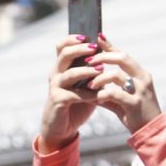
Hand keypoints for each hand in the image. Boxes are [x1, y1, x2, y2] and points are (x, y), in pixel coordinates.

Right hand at [38, 35, 103, 151]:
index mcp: (62, 67)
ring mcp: (55, 87)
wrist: (62, 128)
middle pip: (64, 55)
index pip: (62, 46)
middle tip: (94, 49)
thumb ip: (94, 70)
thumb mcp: (86, 84)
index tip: (87, 37)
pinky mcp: (57, 101)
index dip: (72, 39)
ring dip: (86, 71)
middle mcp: (56, 74)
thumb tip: (110, 53)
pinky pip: (73, 94)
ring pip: (69, 74)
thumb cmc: (76, 104)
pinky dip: (87, 94)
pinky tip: (97, 95)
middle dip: (80, 50)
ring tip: (100, 70)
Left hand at [76, 33, 161, 132]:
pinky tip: (96, 99)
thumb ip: (108, 88)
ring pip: (116, 75)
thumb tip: (89, 82)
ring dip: (99, 78)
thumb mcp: (122, 98)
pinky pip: (114, 93)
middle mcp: (142, 79)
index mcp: (140, 74)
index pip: (124, 55)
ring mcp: (140, 90)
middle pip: (122, 58)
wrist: (150, 132)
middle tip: (88, 62)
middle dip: (102, 57)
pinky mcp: (134, 103)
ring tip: (90, 85)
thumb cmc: (135, 114)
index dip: (110, 47)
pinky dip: (102, 94)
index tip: (97, 39)